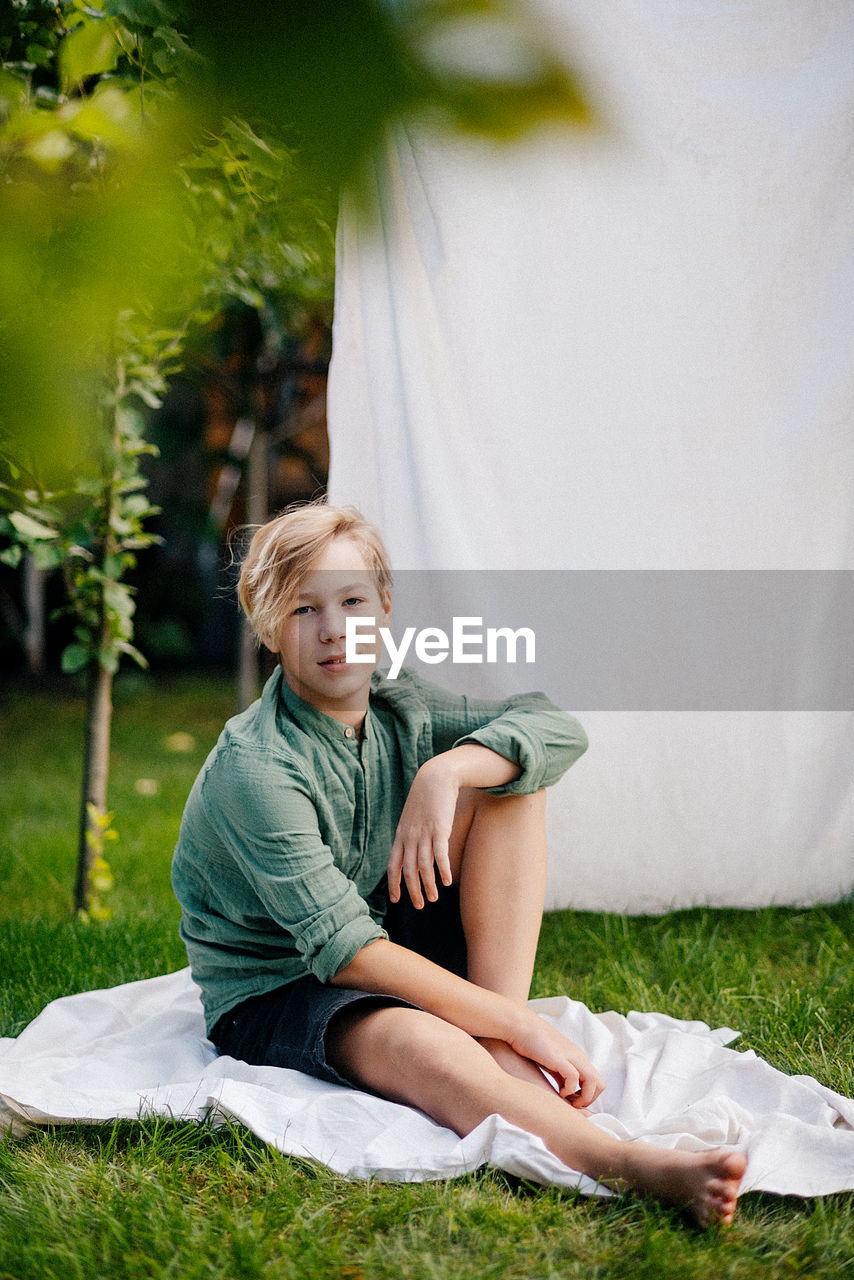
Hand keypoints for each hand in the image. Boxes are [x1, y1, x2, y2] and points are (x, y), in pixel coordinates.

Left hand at [388, 758, 458, 908]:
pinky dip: (443, 870)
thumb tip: (410, 851)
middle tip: (419, 906)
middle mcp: (410, 837)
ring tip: (434, 899)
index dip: (394, 884)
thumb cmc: (424, 799)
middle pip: (408, 871)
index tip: (396, 900)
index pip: (393, 865)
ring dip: (428, 885)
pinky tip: (447, 881)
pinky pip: (440, 855)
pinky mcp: (440, 829)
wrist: (435, 778)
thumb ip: (409, 835)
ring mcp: (424, 834)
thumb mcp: (411, 818)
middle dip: (413, 891)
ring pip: (424, 867)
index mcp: (401, 835)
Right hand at [510, 1010, 605, 1107]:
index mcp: (579, 1059)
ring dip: (582, 1098)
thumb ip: (562, 1075)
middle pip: (600, 1085)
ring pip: (594, 1083)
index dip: (587, 1097)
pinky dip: (569, 1090)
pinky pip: (575, 1079)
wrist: (521, 1026)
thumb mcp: (554, 1063)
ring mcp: (572, 1057)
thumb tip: (567, 1092)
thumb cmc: (534, 1044)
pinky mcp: (560, 1058)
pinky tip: (558, 1091)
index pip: (597, 1083)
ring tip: (566, 1100)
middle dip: (588, 1100)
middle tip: (571, 1104)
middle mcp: (580, 1058)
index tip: (571, 1101)